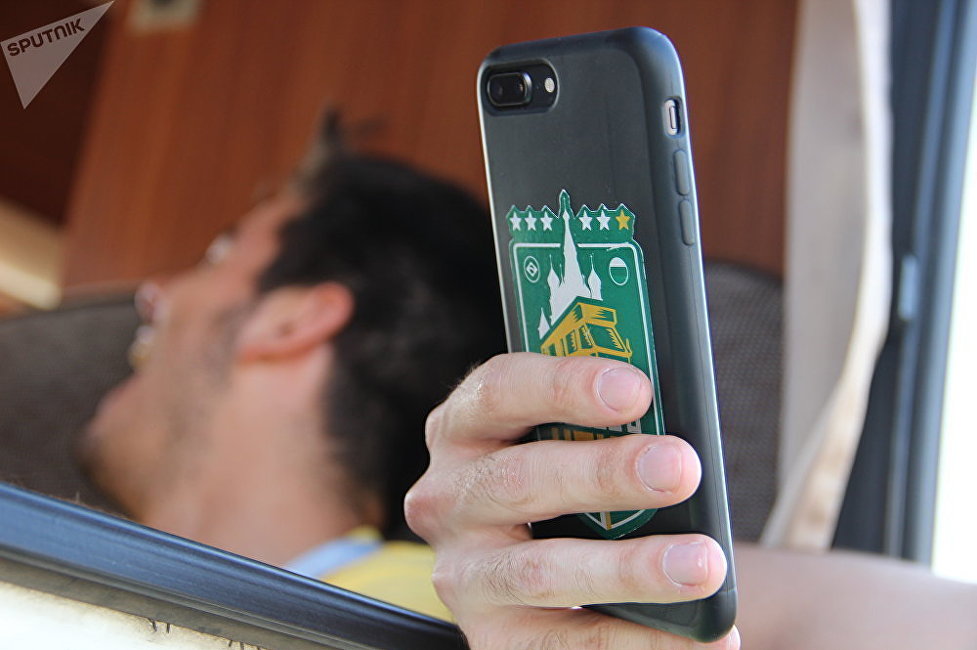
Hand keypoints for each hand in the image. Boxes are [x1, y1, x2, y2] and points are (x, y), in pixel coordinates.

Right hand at [405, 353, 737, 648]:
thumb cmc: (570, 482)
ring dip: (629, 569)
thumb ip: (606, 425)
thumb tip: (680, 430)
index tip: (637, 390)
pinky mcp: (493, 637)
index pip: (499, 391)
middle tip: (681, 470)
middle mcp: (448, 498)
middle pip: (519, 478)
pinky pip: (564, 645)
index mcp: (464, 428)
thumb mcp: (568, 439)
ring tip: (702, 566)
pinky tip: (704, 635)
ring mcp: (464, 574)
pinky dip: (639, 641)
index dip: (564, 385)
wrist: (547, 568)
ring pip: (540, 571)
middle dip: (606, 474)